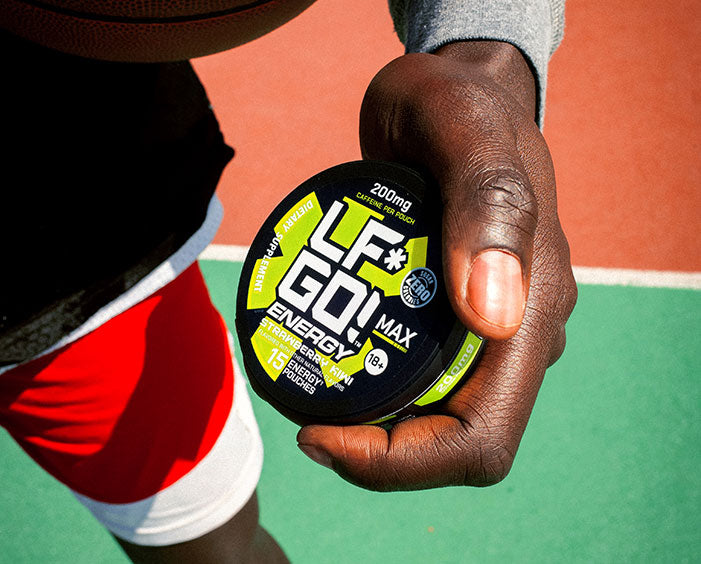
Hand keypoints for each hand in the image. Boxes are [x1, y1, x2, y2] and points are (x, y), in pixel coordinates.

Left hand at [296, 41, 576, 489]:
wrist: (454, 94)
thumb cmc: (456, 103)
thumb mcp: (462, 129)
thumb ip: (489, 205)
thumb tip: (493, 321)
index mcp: (534, 310)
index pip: (481, 440)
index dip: (402, 464)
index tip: (321, 436)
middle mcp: (519, 334)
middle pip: (451, 443)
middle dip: (377, 454)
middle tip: (303, 422)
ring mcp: (491, 329)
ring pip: (435, 419)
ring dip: (372, 428)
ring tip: (307, 391)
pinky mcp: (461, 318)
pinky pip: (420, 379)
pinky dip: (374, 390)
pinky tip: (330, 359)